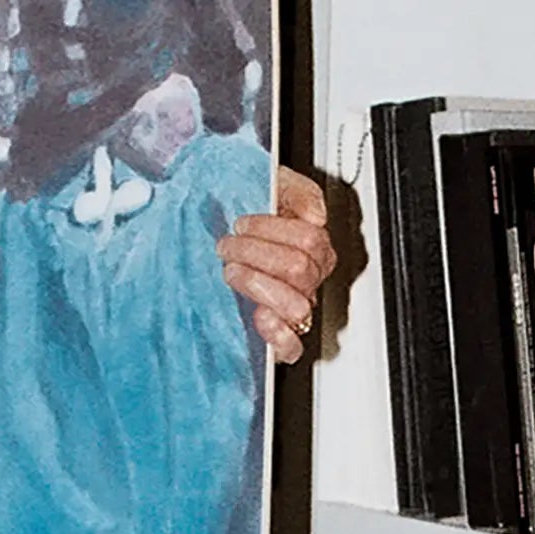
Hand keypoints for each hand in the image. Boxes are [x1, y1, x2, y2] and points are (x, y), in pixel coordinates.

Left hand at [218, 165, 335, 365]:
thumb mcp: (275, 186)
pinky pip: (292, 347)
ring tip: (230, 271)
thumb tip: (315, 216)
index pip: (310, 239)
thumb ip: (300, 192)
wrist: (219, 229)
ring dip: (257, 285)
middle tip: (227, 246)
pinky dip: (278, 337)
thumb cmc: (248, 210)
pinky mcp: (276, 335)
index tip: (241, 223)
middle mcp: (308, 278)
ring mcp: (295, 306)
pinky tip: (261, 318)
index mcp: (312, 245)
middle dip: (256, 253)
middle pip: (299, 270)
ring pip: (296, 305)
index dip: (272, 229)